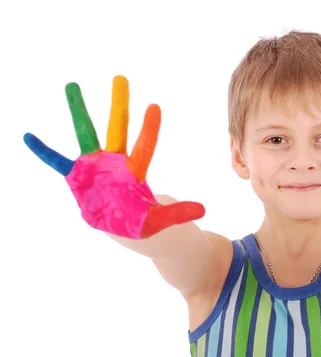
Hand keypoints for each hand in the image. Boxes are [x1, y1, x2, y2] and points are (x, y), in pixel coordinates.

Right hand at [23, 76, 204, 238]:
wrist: (119, 226)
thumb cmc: (140, 220)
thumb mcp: (159, 220)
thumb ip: (177, 213)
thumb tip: (203, 210)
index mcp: (135, 170)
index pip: (144, 146)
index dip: (149, 129)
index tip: (154, 106)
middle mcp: (115, 161)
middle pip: (118, 128)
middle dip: (119, 105)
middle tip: (121, 78)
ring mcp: (94, 165)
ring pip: (86, 133)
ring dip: (79, 110)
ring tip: (72, 85)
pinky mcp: (76, 175)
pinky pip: (56, 161)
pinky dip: (43, 151)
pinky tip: (28, 136)